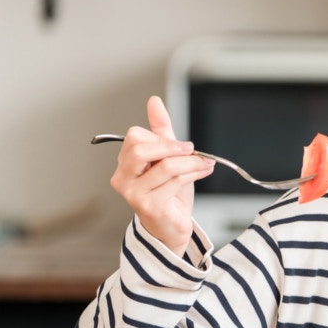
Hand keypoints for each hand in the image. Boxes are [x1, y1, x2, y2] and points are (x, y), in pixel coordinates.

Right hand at [109, 96, 213, 256]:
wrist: (172, 226)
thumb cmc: (168, 193)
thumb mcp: (166, 157)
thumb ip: (160, 130)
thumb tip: (154, 101)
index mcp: (124, 164)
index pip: (135, 137)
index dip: (161, 138)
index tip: (181, 145)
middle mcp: (122, 178)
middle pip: (141, 149)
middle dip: (171, 146)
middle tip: (191, 149)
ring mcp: (133, 193)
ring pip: (165, 165)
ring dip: (192, 162)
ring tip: (205, 162)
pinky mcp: (149, 205)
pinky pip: (175, 181)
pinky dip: (194, 173)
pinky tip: (204, 170)